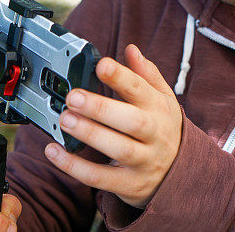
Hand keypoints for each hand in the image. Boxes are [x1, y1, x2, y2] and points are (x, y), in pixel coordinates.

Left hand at [44, 44, 182, 207]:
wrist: (181, 175)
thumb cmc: (162, 129)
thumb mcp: (162, 99)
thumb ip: (146, 75)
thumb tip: (131, 50)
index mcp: (158, 108)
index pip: (141, 90)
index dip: (121, 77)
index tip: (100, 65)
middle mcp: (154, 135)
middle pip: (131, 121)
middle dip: (101, 108)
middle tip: (73, 97)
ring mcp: (143, 161)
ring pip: (118, 149)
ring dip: (89, 134)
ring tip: (64, 119)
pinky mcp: (128, 184)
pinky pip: (100, 178)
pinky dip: (74, 166)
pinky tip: (54, 151)